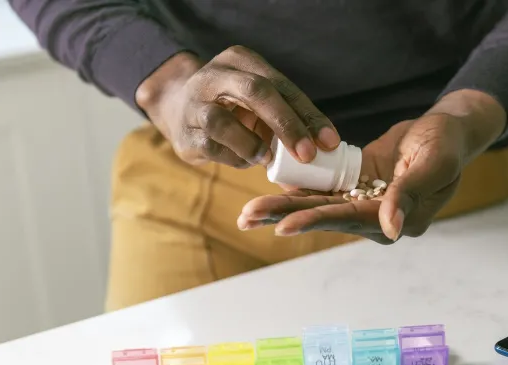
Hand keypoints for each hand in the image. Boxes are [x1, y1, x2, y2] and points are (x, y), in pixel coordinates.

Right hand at [135, 47, 339, 167]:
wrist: (178, 108)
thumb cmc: (233, 108)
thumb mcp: (259, 105)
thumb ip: (286, 121)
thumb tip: (321, 154)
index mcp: (242, 60)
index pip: (282, 85)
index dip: (308, 115)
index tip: (329, 142)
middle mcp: (216, 75)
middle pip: (256, 92)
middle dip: (286, 124)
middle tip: (307, 154)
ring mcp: (195, 103)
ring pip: (222, 122)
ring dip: (251, 145)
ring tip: (266, 159)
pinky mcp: (184, 132)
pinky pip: (211, 148)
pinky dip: (234, 158)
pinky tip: (246, 161)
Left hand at [237, 90, 506, 242]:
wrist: (449, 129)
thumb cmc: (447, 144)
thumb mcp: (433, 164)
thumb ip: (409, 195)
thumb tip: (391, 229)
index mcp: (397, 219)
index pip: (349, 220)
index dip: (315, 220)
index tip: (281, 226)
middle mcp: (377, 218)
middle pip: (324, 217)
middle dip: (285, 217)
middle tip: (246, 219)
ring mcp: (365, 203)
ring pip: (319, 206)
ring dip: (284, 208)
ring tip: (248, 213)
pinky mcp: (358, 187)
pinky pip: (325, 190)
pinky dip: (299, 191)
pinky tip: (272, 193)